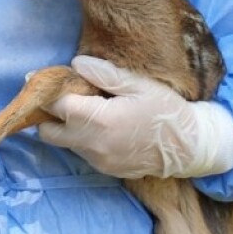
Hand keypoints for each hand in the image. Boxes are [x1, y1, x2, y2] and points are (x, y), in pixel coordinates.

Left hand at [37, 55, 232, 178]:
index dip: (47, 91)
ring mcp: (98, 161)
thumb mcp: (139, 85)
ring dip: (67, 126)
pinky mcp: (105, 169)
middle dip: (50, 114)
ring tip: (86, 108)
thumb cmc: (166, 111)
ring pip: (64, 143)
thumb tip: (76, 63)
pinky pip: (81, 152)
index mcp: (100, 120)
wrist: (189, 148)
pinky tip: (101, 124)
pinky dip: (82, 138)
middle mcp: (93, 145)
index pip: (56, 106)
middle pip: (48, 131)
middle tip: (63, 96)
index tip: (42, 80)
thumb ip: (105, 75)